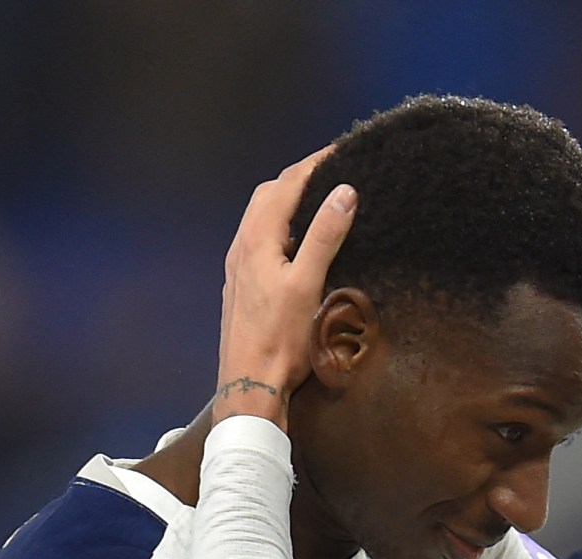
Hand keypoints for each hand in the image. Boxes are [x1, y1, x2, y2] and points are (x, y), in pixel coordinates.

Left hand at [215, 148, 355, 428]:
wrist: (248, 384)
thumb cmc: (280, 339)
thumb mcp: (308, 284)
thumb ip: (324, 236)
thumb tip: (343, 191)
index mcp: (256, 239)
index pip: (286, 184)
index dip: (314, 163)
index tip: (341, 150)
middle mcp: (241, 246)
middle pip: (268, 195)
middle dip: (299, 177)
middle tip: (331, 171)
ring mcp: (238, 266)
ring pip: (261, 217)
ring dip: (287, 201)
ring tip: (318, 200)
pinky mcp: (241, 284)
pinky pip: (259, 239)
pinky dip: (280, 225)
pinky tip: (296, 242)